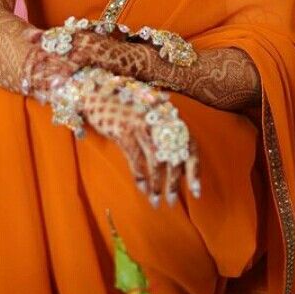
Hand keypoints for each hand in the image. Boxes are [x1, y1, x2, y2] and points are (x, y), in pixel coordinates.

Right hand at [79, 75, 199, 207]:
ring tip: (155, 202)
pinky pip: (136, 160)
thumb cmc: (127, 108)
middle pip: (174, 157)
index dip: (194, 171)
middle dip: (174, 184)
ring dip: (156, 186)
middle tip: (171, 202)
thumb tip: (181, 168)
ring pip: (156, 162)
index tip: (196, 193)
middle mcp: (159, 120)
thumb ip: (166, 137)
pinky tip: (142, 189)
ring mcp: (142, 124)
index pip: (190, 146)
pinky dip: (141, 178)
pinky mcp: (124, 130)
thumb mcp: (150, 118)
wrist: (99, 91)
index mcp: (170, 117)